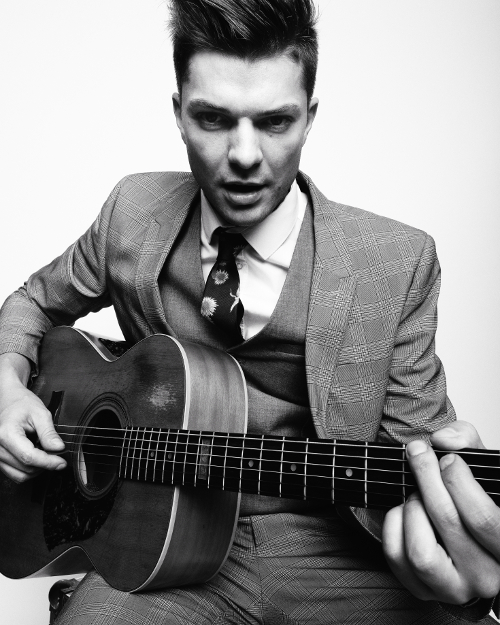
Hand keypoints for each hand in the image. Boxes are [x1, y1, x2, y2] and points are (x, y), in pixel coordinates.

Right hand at [0, 354, 65, 481]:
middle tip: (58, 455)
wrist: (9, 400)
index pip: (29, 457)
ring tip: (46, 454)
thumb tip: (58, 449)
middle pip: (25, 468)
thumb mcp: (40, 413)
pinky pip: (15, 474)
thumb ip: (49, 433)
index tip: (62, 463)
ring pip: (20, 475)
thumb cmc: (22, 403)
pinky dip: (29, 470)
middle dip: (45, 465)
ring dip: (37, 469)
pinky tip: (37, 457)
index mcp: (7, 433)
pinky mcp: (0, 460)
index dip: (48, 462)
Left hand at [382, 420, 499, 604]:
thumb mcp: (483, 467)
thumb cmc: (475, 500)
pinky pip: (396, 557)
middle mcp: (487, 575)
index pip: (482, 518)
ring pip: (420, 551)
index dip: (458, 481)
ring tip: (417, 495)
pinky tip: (405, 512)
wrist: (467, 538)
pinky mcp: (423, 591)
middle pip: (448, 522)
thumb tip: (443, 440)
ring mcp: (455, 588)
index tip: (446, 458)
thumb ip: (468, 441)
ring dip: (412, 510)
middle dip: (427, 478)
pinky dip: (393, 526)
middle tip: (418, 454)